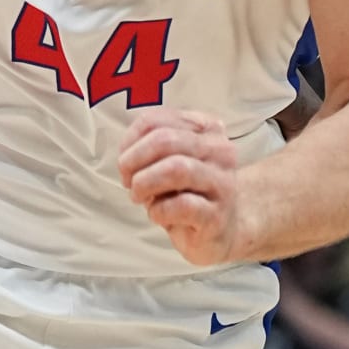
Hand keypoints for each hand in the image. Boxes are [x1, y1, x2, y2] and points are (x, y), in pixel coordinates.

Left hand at [117, 110, 246, 267]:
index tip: (125, 160)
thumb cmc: (188, 189)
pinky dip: (158, 210)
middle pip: (164, 140)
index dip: (130, 141)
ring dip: (144, 183)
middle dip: (134, 161)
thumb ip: (151, 146)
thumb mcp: (171, 158)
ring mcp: (222, 183)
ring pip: (176, 168)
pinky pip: (182, 205)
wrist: (222, 227)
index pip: (156, 120)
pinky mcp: (217, 215)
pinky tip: (158, 214)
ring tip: (139, 196)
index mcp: (207, 128)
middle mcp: (220, 150)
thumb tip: (127, 155)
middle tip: (128, 181)